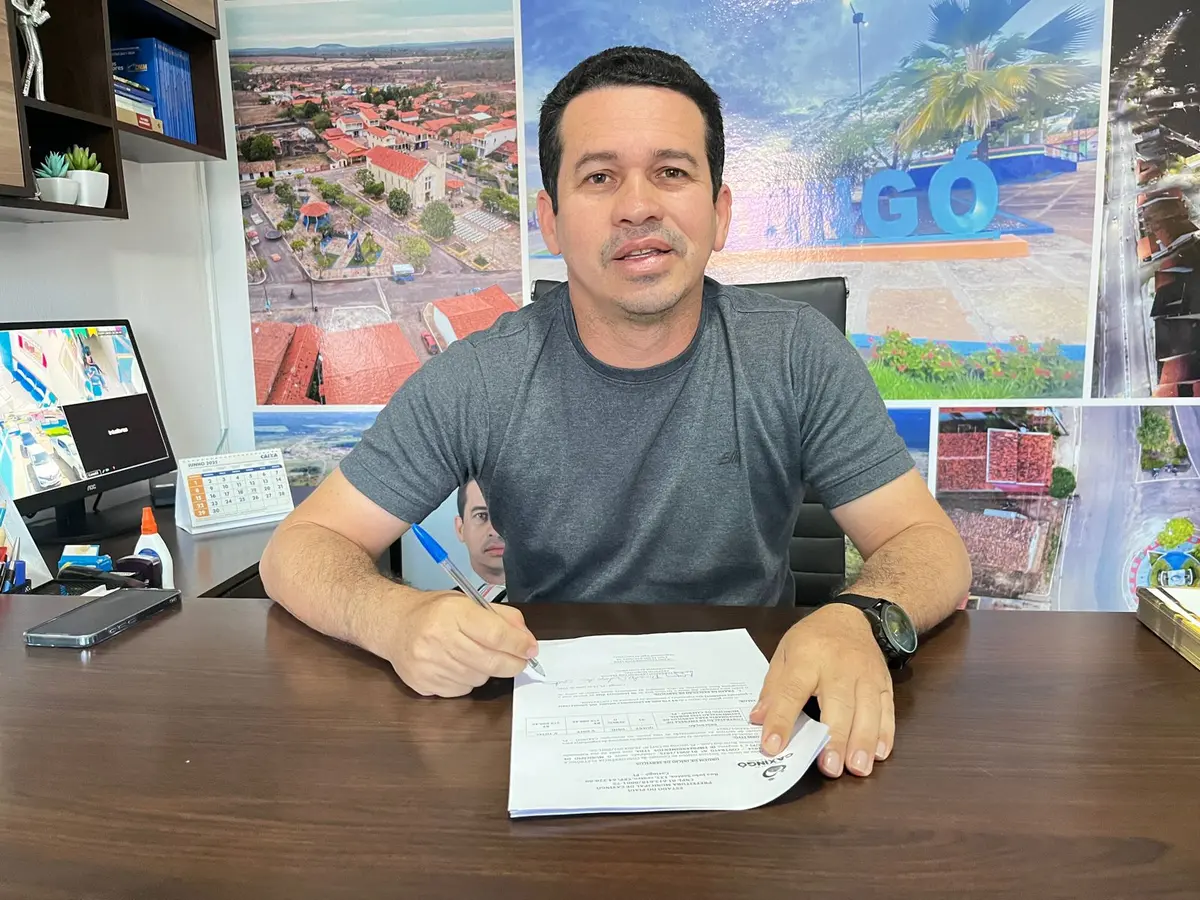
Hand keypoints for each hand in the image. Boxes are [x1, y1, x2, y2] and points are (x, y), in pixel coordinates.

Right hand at [388, 591, 538, 696]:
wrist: (394, 625)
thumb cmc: (435, 612)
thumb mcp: (468, 602)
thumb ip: (502, 618)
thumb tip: (527, 640)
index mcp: (453, 612)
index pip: (496, 634)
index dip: (518, 644)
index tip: (531, 649)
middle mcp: (438, 638)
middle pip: (490, 661)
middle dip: (512, 663)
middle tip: (520, 661)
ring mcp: (428, 664)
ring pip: (478, 679)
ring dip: (487, 671)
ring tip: (478, 657)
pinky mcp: (423, 683)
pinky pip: (461, 690)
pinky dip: (468, 681)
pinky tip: (460, 666)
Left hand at [749, 603, 893, 777]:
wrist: (852, 617)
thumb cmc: (813, 638)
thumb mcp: (784, 653)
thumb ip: (773, 688)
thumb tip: (758, 720)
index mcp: (806, 657)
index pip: (791, 692)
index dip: (781, 720)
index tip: (772, 746)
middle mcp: (839, 666)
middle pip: (838, 704)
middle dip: (835, 738)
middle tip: (830, 768)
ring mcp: (865, 675)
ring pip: (868, 710)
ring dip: (863, 741)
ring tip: (857, 768)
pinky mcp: (884, 683)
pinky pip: (888, 709)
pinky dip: (885, 733)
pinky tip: (879, 754)